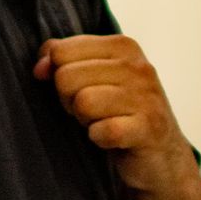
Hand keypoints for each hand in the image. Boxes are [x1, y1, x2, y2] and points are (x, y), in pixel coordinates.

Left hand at [34, 35, 198, 194]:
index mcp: (122, 45)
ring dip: (85, 120)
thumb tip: (39, 68)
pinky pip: (101, 131)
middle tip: (94, 110)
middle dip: (70, 100)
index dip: (59, 74)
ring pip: (82, 102)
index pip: (60, 51)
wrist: (161, 154)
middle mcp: (138, 66)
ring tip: (104, 121)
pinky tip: (112, 138)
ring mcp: (147, 97)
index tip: (81, 88)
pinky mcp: (149, 128)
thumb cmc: (117, 109)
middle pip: (66, 77)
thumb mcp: (91, 75)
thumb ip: (60, 59)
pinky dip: (99, 138)